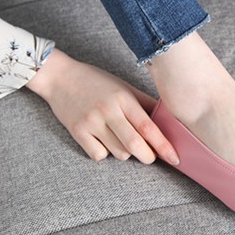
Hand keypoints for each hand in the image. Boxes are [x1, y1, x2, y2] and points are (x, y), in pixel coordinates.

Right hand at [26, 48, 179, 165]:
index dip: (163, 144)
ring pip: (118, 153)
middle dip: (148, 156)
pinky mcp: (77, 132)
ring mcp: (91, 123)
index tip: (174, 157)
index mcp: (124, 98)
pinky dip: (105, 153)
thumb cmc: (96, 81)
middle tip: (152, 158)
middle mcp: (108, 111)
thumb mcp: (123, 87)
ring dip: (126, 153)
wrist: (60, 77)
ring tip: (123, 140)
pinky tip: (103, 141)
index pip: (148, 126)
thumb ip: (144, 102)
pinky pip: (98, 155)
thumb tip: (167, 119)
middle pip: (134, 144)